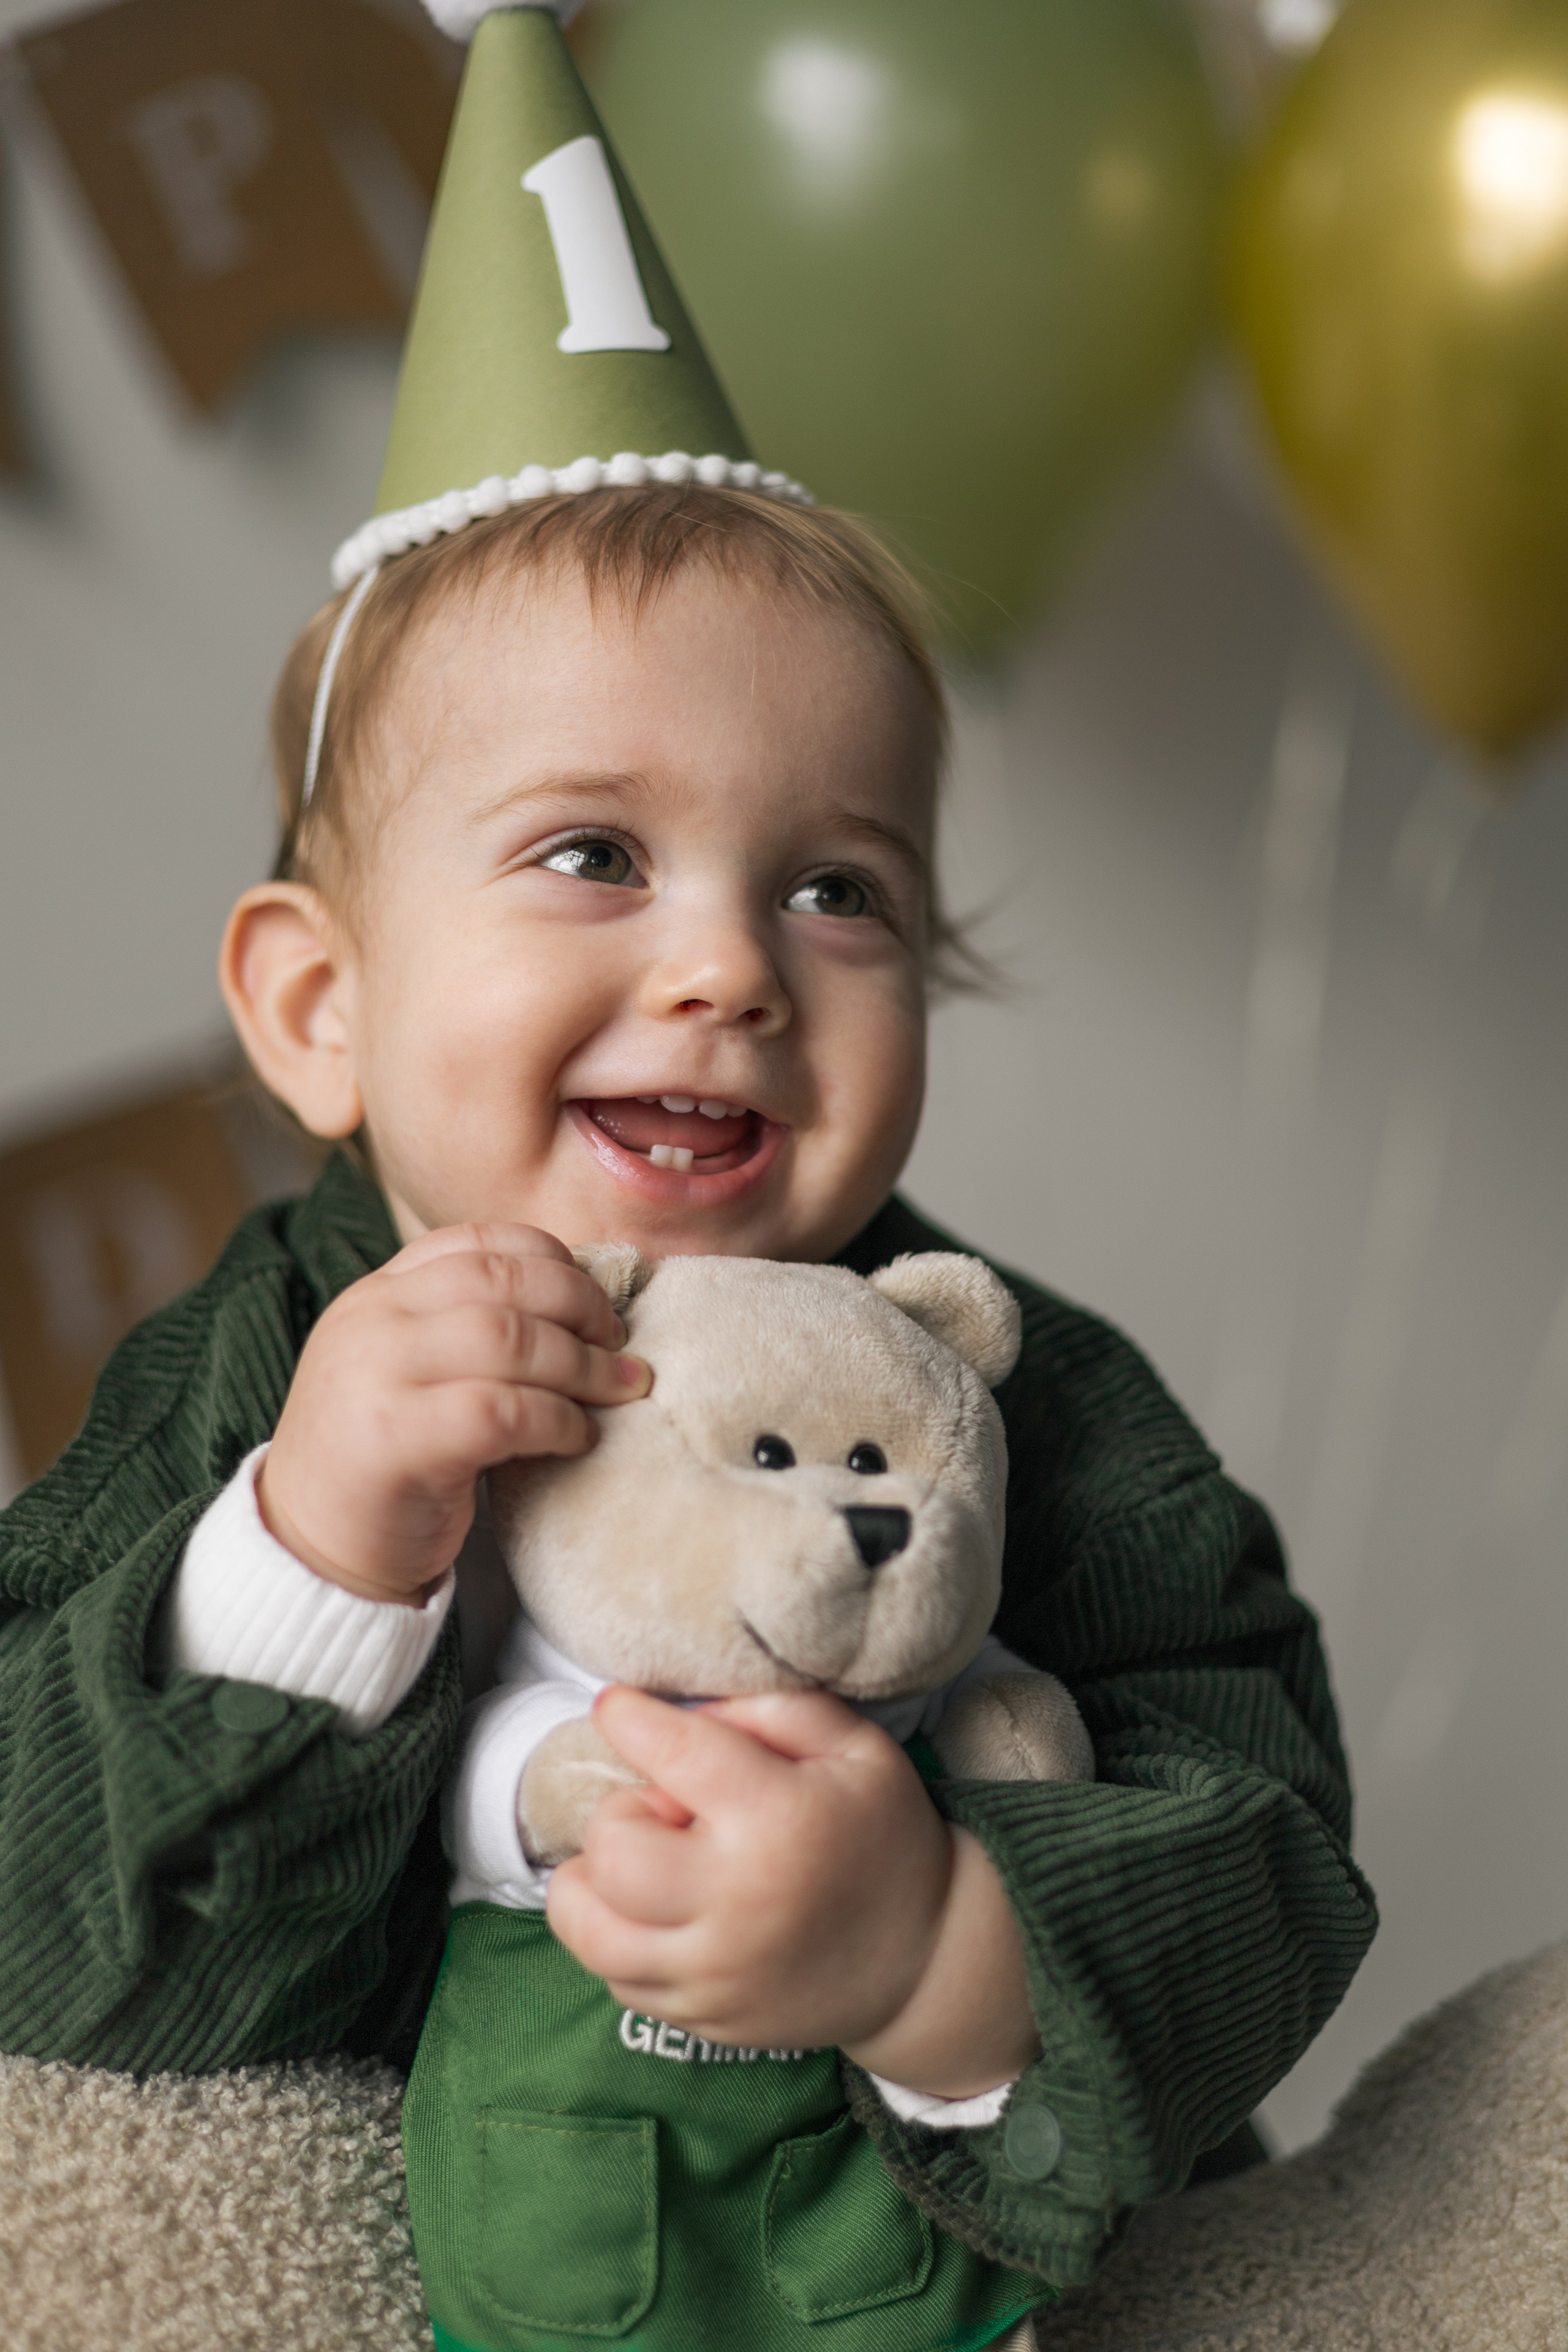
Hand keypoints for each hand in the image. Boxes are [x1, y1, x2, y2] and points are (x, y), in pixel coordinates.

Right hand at [258, 1223, 649, 1603]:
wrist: (313, 1555)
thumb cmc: (387, 1464)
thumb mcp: (416, 1374)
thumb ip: (470, 1330)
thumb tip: (586, 1309)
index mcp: (376, 1295)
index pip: (479, 1241)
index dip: (553, 1260)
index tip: (595, 1300)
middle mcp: (370, 1321)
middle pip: (503, 1280)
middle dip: (581, 1305)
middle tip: (621, 1342)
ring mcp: (375, 1376)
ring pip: (508, 1338)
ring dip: (583, 1364)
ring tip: (621, 1388)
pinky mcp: (395, 1441)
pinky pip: (502, 1410)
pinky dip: (558, 1419)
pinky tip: (579, 1438)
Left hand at [546, 1688, 1038, 2094]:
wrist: (925, 1960)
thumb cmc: (884, 1836)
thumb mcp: (858, 1749)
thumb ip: (775, 1712)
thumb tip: (688, 1715)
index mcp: (778, 1818)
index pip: (671, 1752)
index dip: (627, 1717)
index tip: (617, 1706)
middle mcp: (737, 1902)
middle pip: (614, 1849)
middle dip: (621, 1812)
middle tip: (665, 1811)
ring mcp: (716, 1973)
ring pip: (592, 1930)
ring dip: (593, 1883)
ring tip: (638, 1863)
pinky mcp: (705, 2019)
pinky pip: (618, 1980)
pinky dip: (614, 1937)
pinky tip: (651, 1910)